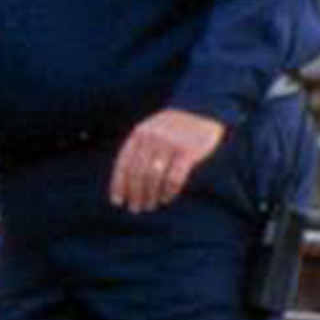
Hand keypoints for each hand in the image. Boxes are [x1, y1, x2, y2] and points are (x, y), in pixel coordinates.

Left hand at [109, 108, 225, 212]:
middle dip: (134, 193)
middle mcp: (152, 139)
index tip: (117, 201)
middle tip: (135, 209)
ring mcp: (170, 144)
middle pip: (137, 172)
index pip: (123, 163)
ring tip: (149, 206)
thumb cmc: (172, 126)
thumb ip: (138, 148)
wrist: (202, 110)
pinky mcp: (188, 152)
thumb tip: (126, 180)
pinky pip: (174, 177)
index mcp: (139, 134)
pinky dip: (168, 191)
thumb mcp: (150, 130)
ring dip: (149, 194)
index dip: (118, 184)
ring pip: (153, 176)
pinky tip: (166, 199)